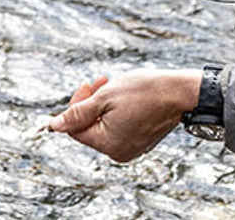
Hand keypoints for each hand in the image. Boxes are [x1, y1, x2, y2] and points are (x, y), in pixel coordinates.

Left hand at [48, 69, 202, 162]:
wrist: (180, 92)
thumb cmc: (144, 91)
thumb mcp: (105, 97)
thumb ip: (77, 113)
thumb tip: (54, 126)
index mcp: (108, 144)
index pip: (76, 129)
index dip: (76, 106)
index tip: (87, 85)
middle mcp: (119, 152)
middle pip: (90, 128)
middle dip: (91, 104)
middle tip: (101, 82)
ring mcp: (132, 148)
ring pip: (105, 126)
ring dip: (105, 106)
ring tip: (116, 87)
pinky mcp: (142, 142)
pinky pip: (121, 128)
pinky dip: (119, 113)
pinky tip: (128, 97)